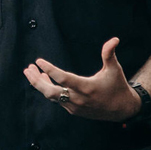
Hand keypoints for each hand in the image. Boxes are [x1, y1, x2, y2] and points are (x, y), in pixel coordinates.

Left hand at [23, 37, 140, 121]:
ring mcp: (74, 106)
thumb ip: (109, 53)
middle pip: (50, 92)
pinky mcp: (73, 110)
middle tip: (28, 68)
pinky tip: (43, 78)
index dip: (49, 70)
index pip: (62, 79)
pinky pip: (56, 99)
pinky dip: (48, 89)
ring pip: (51, 96)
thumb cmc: (117, 86)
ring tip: (30, 71)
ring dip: (39, 83)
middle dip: (36, 81)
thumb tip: (114, 39)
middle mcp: (78, 99)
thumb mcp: (115, 69)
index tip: (38, 61)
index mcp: (86, 87)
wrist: (122, 109)